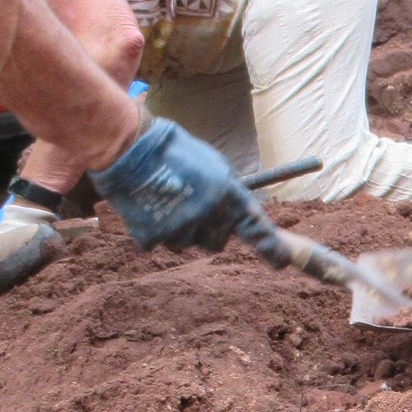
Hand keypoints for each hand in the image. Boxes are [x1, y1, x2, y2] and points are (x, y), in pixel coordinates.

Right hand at [90, 106, 261, 254]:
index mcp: (227, 195)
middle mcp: (208, 215)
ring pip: (184, 243)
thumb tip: (243, 215)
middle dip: (207, 231)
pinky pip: (157, 243)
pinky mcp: (153, 237)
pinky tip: (147, 206)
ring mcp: (179, 229)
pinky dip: (152, 229)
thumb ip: (229, 194)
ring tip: (165, 199)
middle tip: (191, 206)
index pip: (256, 229)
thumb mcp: (213, 165)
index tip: (280, 262)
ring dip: (177, 228)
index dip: (271, 249)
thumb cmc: (175, 152)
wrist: (131, 149)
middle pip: (216, 243)